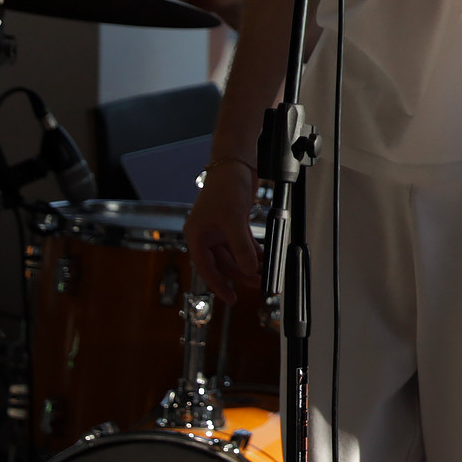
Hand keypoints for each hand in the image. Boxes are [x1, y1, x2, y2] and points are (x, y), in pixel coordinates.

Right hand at [186, 161, 261, 295]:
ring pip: (234, 255)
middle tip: (257, 284)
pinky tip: (264, 258)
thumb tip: (249, 269)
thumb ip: (240, 247)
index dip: (218, 284)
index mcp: (197, 235)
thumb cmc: (225, 186)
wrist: (236, 164)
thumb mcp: (233, 220)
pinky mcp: (234, 224)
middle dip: (240, 274)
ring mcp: (220, 229)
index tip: (230, 297)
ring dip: (248, 263)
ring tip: (264, 273)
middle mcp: (206, 235)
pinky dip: (252, 251)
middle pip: (223, 263)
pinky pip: (242, 244)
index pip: (205, 267)